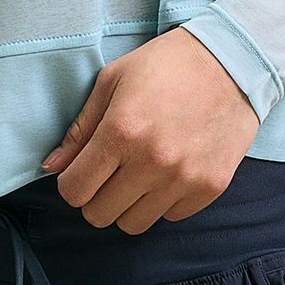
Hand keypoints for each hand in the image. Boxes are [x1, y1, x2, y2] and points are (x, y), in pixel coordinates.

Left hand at [39, 26, 260, 232]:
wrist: (232, 59)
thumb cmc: (166, 65)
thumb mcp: (112, 81)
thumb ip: (80, 129)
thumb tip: (52, 167)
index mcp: (121, 131)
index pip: (74, 191)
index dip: (71, 183)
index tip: (81, 171)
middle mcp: (152, 161)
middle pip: (99, 215)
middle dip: (96, 196)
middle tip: (110, 172)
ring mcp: (184, 178)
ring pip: (133, 224)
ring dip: (129, 204)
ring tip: (139, 173)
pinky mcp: (210, 187)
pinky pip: (170, 217)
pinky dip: (163, 201)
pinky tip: (170, 170)